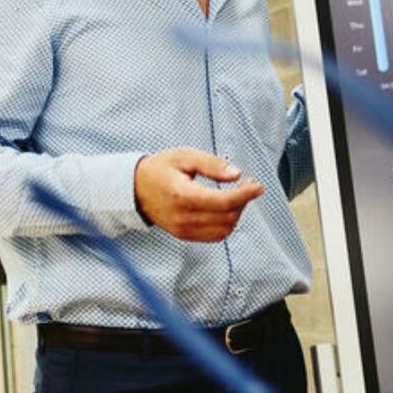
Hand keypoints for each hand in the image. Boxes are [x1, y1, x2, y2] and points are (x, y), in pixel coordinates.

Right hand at [134, 148, 263, 241]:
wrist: (134, 188)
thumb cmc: (160, 168)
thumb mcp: (184, 156)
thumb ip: (211, 164)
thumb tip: (237, 174)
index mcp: (182, 195)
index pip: (223, 202)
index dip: (245, 194)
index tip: (258, 185)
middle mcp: (183, 217)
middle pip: (228, 217)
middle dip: (243, 201)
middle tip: (246, 185)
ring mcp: (183, 229)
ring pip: (224, 229)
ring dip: (236, 214)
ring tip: (234, 196)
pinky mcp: (184, 235)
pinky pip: (215, 236)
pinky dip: (226, 224)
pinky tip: (224, 209)